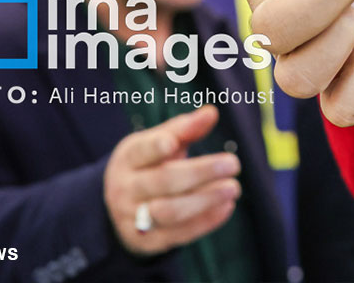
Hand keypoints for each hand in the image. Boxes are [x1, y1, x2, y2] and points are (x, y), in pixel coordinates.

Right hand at [103, 105, 241, 254]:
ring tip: (233, 188)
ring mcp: (134, 218)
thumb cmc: (148, 165)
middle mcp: (126, 189)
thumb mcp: (158, 143)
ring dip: (205, 200)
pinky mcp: (147, 242)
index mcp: (128, 159)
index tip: (172, 142)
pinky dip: (205, 221)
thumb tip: (212, 112)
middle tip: (233, 163)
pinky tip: (227, 206)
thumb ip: (184, 128)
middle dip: (200, 172)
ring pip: (170, 212)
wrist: (120, 208)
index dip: (155, 146)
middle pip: (163, 181)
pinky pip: (178, 235)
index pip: (141, 151)